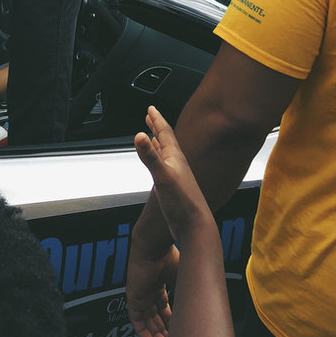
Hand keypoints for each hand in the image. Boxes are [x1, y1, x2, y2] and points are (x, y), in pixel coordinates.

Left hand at [127, 236, 177, 336]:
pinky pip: (135, 317)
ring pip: (146, 319)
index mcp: (160, 282)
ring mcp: (140, 292)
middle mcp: (149, 288)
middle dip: (163, 330)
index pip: (164, 308)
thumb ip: (187, 294)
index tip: (178, 332)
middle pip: (155, 315)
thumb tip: (200, 309)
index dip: (171, 322)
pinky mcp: (132, 294)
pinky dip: (142, 330)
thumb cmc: (168, 255)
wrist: (153, 244)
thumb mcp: (183, 279)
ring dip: (154, 333)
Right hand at [135, 106, 213, 249]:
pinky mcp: (175, 187)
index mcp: (175, 158)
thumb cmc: (183, 204)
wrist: (196, 228)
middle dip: (157, 126)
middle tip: (150, 116)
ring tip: (152, 135)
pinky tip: (158, 163)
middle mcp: (177, 164)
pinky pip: (165, 166)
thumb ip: (150, 156)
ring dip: (158, 142)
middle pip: (166, 140)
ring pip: (166, 153)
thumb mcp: (163, 177)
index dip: (157, 120)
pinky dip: (159, 159)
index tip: (150, 109)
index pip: (165, 133)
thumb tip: (139, 135)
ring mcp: (177, 175)